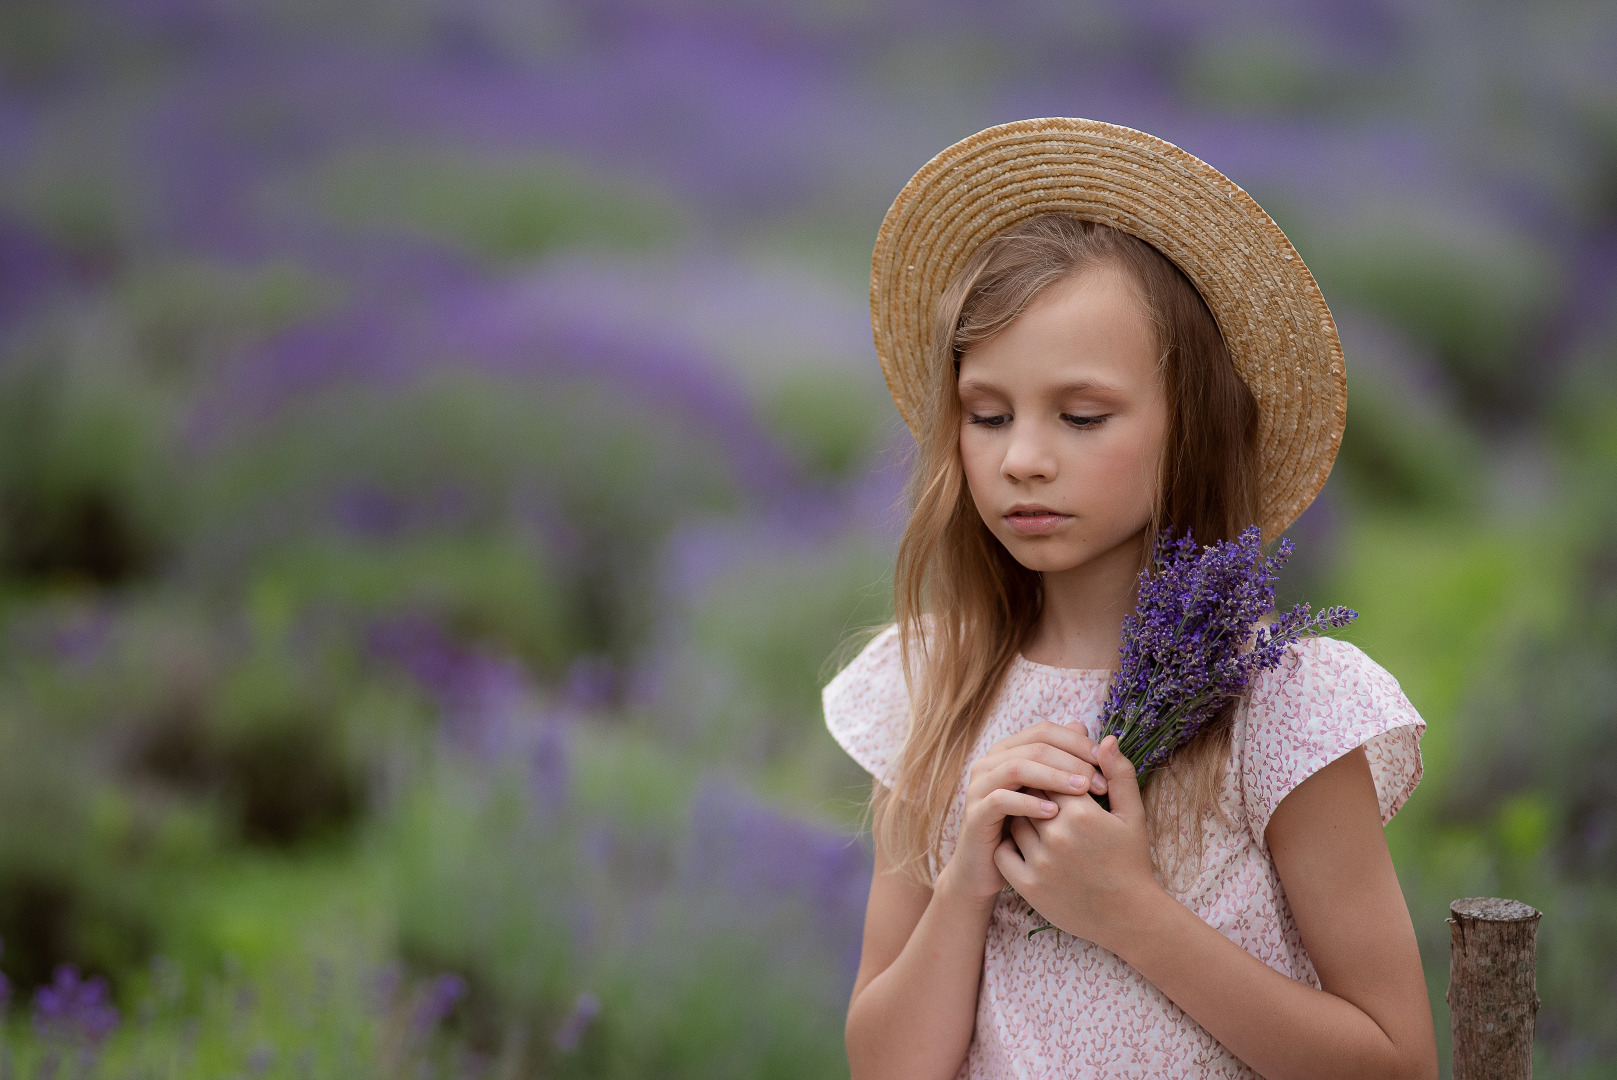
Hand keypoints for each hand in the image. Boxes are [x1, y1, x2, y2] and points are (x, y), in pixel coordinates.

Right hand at [942, 722, 1105, 906]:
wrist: (990, 869)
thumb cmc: (1028, 831)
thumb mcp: (1050, 796)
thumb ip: (1069, 764)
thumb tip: (1094, 733)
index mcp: (1010, 750)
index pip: (1046, 731)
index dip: (1078, 743)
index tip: (1106, 763)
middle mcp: (991, 762)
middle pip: (1034, 746)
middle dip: (1072, 761)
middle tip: (1100, 782)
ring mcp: (980, 786)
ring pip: (1017, 767)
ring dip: (1053, 777)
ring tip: (1082, 791)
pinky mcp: (975, 813)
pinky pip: (1001, 799)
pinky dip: (1028, 803)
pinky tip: (1054, 813)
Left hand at [994, 735, 1162, 950]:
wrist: (1129, 917)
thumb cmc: (1131, 860)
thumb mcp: (1132, 814)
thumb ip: (1119, 772)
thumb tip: (1105, 738)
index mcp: (1082, 814)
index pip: (1049, 775)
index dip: (1052, 776)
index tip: (1058, 782)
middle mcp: (1058, 837)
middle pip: (1028, 796)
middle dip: (1034, 793)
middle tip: (1041, 797)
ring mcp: (1041, 862)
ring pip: (1014, 822)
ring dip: (1020, 816)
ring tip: (1034, 819)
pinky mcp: (1029, 886)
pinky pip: (1004, 852)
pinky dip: (1009, 844)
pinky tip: (1025, 843)